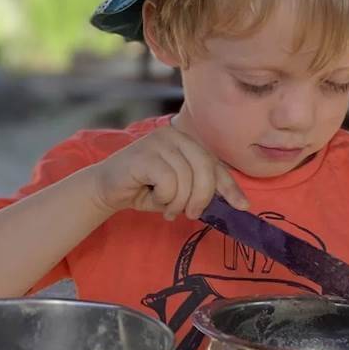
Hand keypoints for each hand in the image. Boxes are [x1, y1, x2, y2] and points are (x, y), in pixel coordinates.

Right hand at [89, 124, 249, 219]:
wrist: (105, 189)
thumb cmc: (144, 189)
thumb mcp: (179, 189)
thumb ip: (201, 189)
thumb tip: (236, 203)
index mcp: (185, 140)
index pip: (214, 163)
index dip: (230, 186)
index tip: (243, 206)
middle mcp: (173, 135)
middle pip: (205, 168)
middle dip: (202, 197)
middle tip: (191, 214)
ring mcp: (158, 142)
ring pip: (186, 179)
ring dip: (178, 202)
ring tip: (166, 207)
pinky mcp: (144, 154)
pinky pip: (169, 182)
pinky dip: (164, 198)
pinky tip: (153, 198)